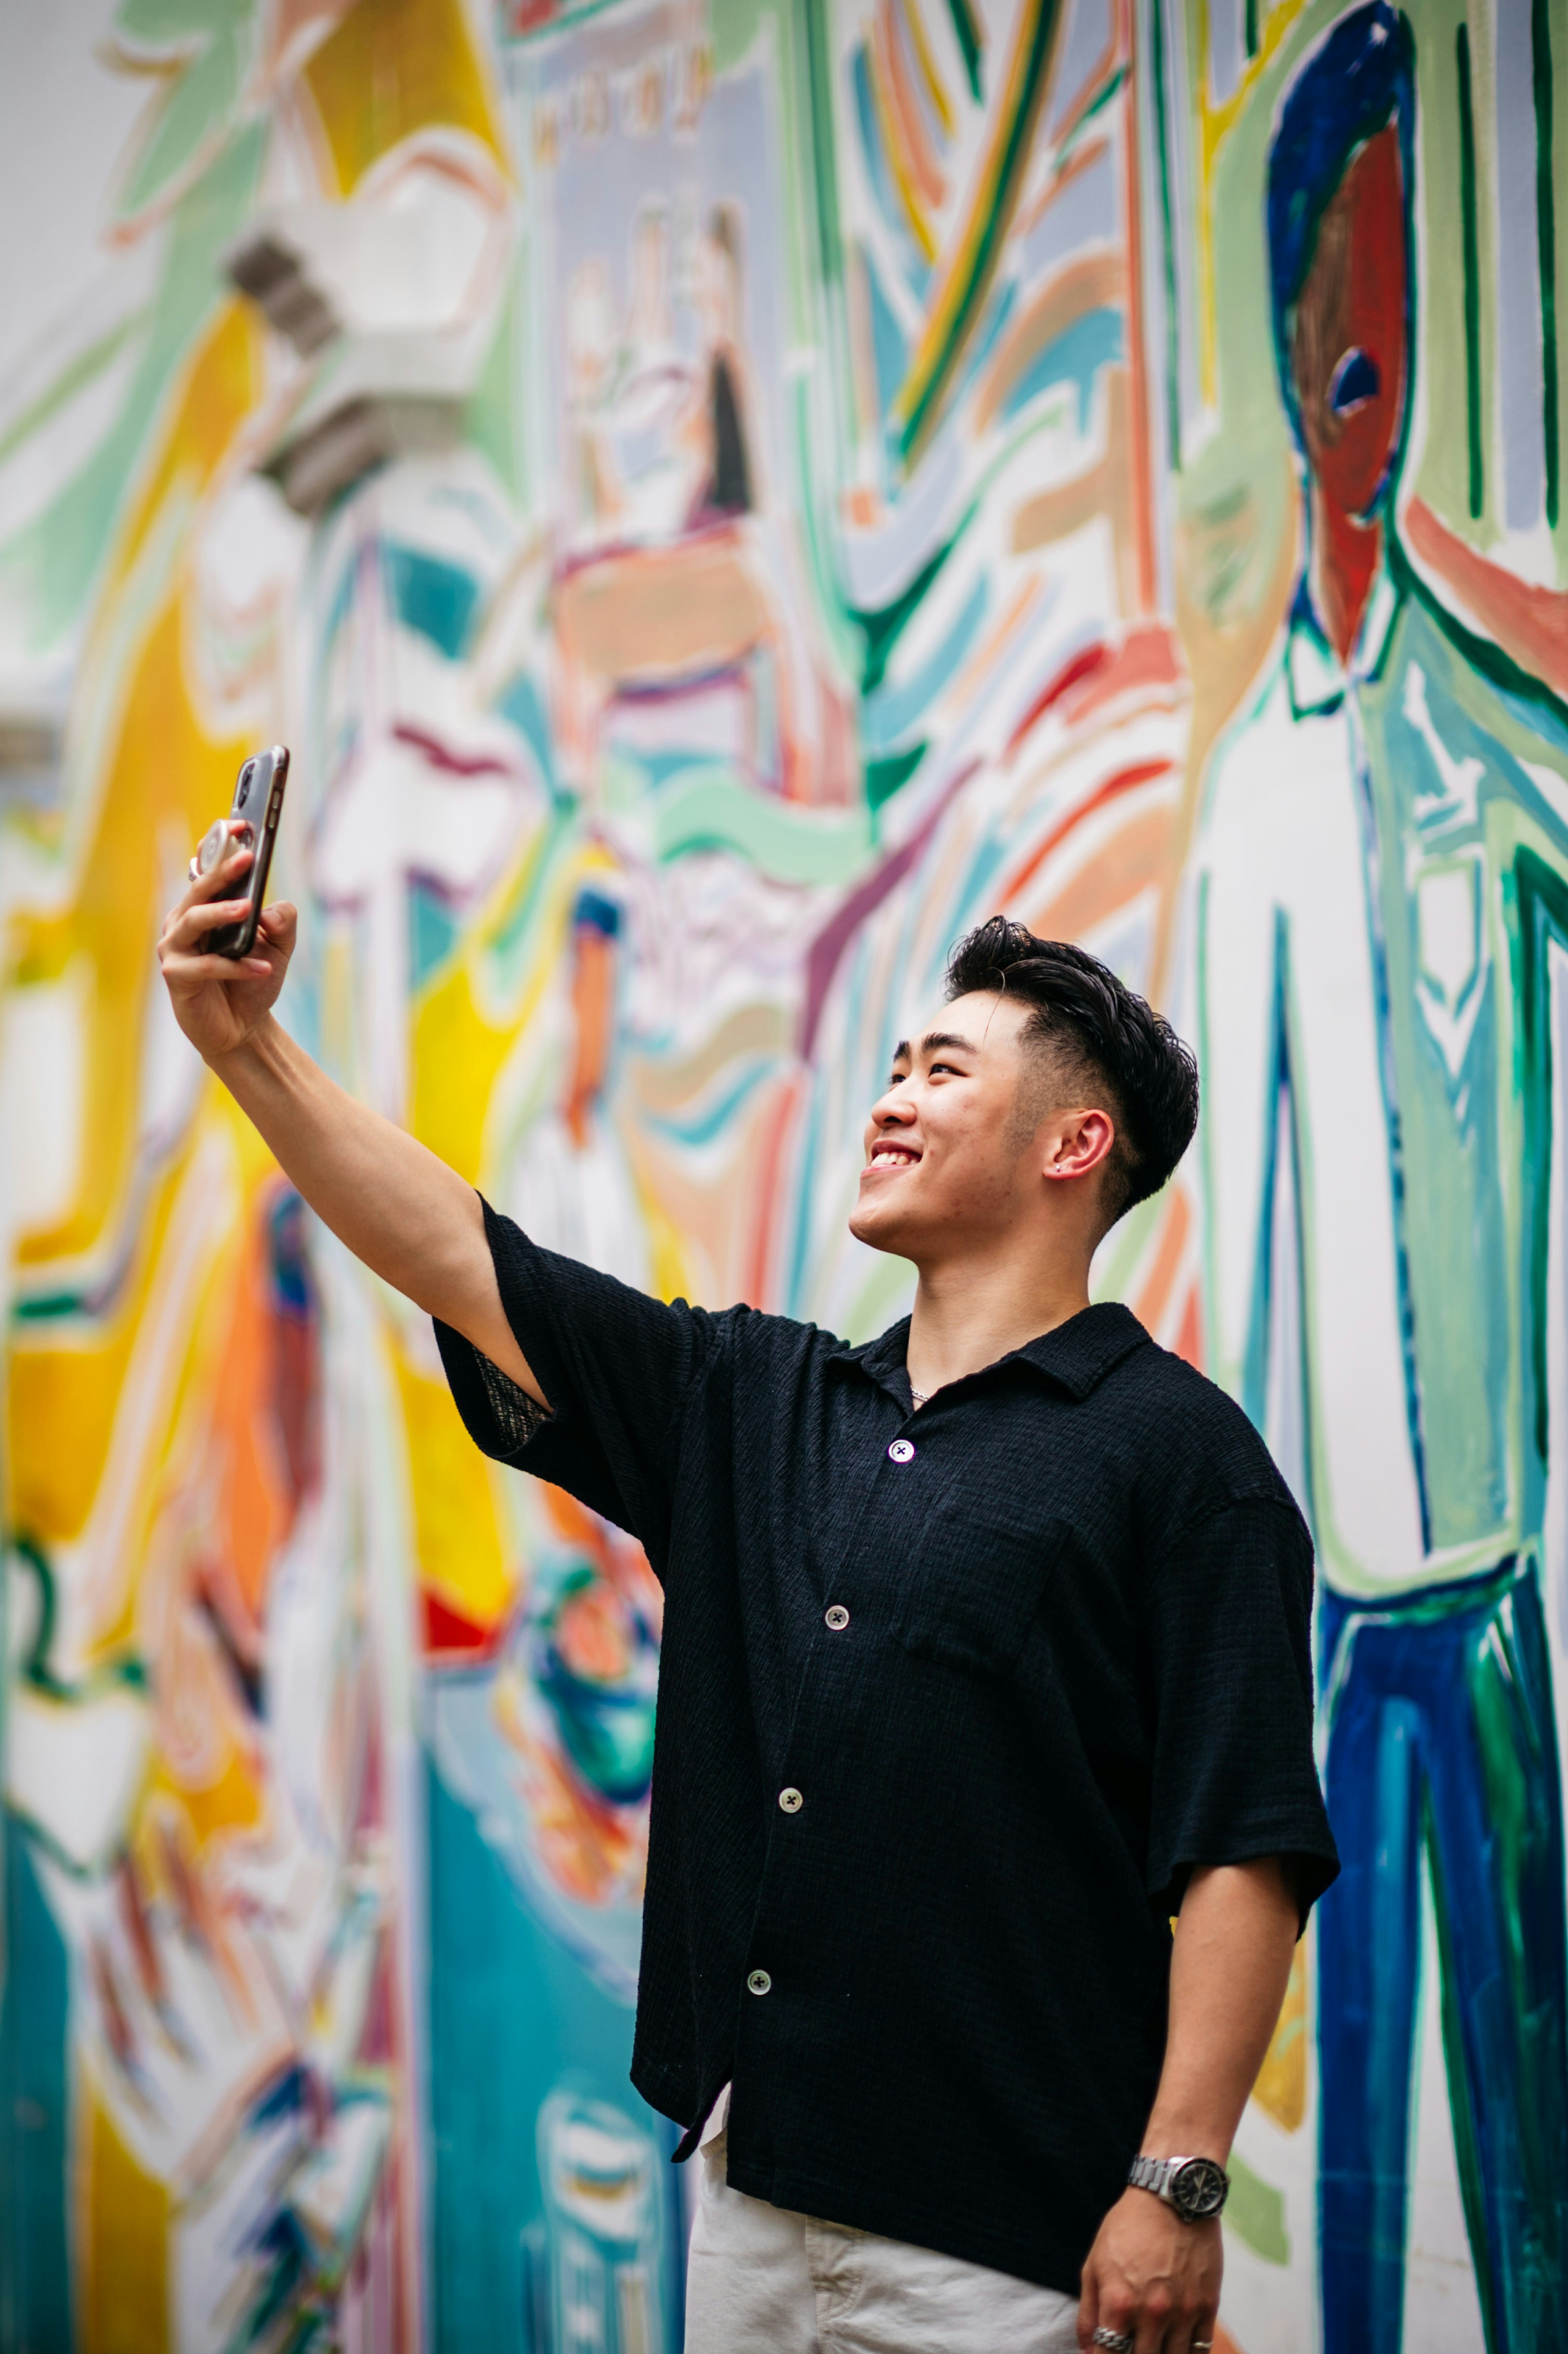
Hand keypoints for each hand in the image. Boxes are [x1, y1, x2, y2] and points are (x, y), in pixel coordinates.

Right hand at [157, 827, 295, 1062]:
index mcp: (203, 907)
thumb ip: (283, 923)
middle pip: (198, 889)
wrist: (242, 1028)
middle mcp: (183, 922)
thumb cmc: (253, 981)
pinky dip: (236, 966)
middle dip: (222, 871)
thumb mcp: (279, 948)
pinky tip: (264, 969)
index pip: (205, 868)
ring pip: (193, 920)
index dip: (218, 844)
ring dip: (221, 913)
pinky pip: (205, 966)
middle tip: (247, 858)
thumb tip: (270, 910)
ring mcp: (175, 949)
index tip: (241, 824)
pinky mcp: (177, 977)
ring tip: (248, 910)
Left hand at [1077, 2189, 1219, 2352]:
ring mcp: (1183, 2312)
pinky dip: (1188, 2352)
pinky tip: (1176, 2343)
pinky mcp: (1208, 2307)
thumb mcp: (1094, 2264)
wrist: (1172, 2196)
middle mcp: (1152, 2313)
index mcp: (1119, 2303)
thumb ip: (1088, 2312)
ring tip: (1153, 2343)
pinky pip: (1200, 2350)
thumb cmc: (1127, 2227)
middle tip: (1132, 2343)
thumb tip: (1088, 2350)